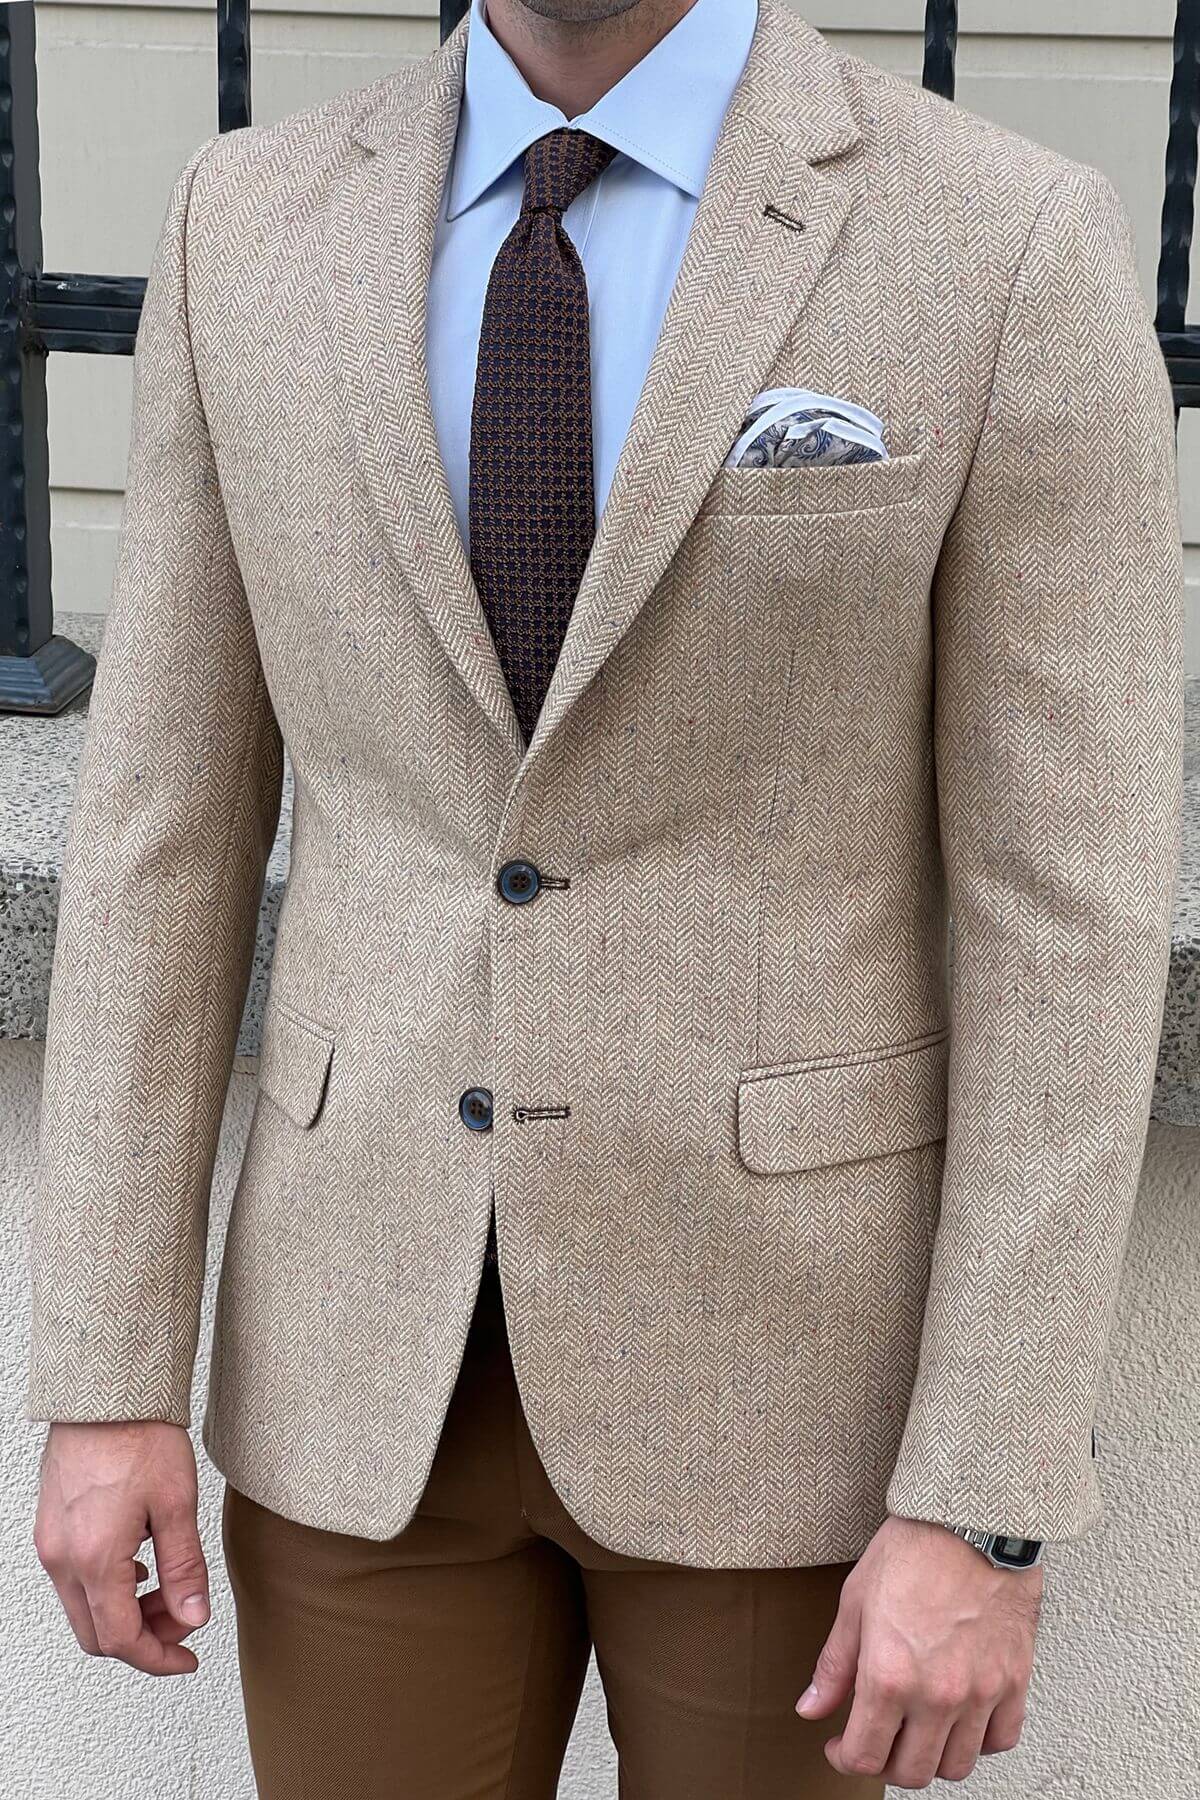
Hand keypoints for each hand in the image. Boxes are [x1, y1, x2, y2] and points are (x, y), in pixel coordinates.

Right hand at [33, 1421, 210, 1675]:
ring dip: (125, 1613)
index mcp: (94, 1558)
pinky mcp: (51, 1527)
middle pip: (96, 1633)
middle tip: (184, 1620)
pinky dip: (107, 1589)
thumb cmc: (139, 1436)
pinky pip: (73, 1580)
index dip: (157, 1658)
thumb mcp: (176, 1504)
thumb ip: (184, 1567)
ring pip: (83, 1608)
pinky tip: (139, 1566)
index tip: (186, 1658)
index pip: (121, 1639)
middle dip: (144, 1638)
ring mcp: (51, 1543)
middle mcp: (62, 1558)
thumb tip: (193, 1617)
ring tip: (168, 1588)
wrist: (105, 1393)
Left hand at [797, 1514, 1041, 1788]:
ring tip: (916, 1729)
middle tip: (877, 1738)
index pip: (864, 1756)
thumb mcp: (856, 1600)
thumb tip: (812, 1709)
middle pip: (911, 1772)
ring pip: (957, 1765)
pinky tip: (961, 1718)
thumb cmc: (913, 1550)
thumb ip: (834, 1665)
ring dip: (931, 1757)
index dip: (843, 1758)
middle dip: (885, 1763)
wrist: (972, 1521)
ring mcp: (981, 1692)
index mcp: (889, 1675)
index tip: (840, 1746)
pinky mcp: (1014, 1681)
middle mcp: (937, 1695)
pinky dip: (980, 1741)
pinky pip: (1001, 1739)